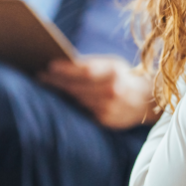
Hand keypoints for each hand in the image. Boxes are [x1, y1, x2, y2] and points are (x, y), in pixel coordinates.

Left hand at [37, 55, 155, 128]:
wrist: (146, 100)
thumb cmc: (123, 77)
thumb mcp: (112, 64)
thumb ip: (91, 65)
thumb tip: (61, 65)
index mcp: (114, 71)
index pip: (85, 70)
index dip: (66, 69)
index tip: (49, 66)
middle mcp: (112, 90)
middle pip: (77, 87)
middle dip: (57, 82)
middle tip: (39, 77)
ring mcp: (109, 107)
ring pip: (77, 100)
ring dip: (61, 94)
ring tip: (45, 87)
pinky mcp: (105, 120)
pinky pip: (83, 111)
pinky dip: (71, 105)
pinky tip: (60, 100)